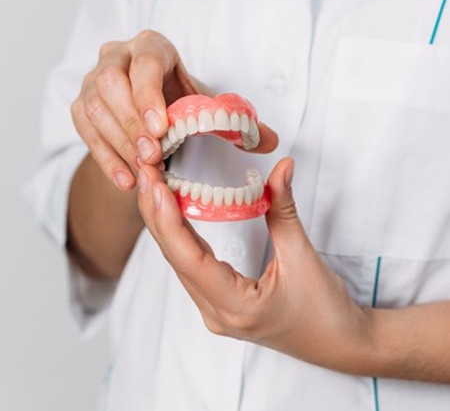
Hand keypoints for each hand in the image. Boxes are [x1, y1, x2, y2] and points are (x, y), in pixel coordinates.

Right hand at [71, 30, 277, 190]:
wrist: (148, 114)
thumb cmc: (178, 103)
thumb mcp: (206, 107)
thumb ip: (239, 122)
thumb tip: (272, 141)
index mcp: (152, 48)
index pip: (145, 61)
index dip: (149, 93)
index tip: (161, 129)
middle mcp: (117, 58)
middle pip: (111, 84)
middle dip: (132, 123)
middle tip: (154, 156)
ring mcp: (93, 81)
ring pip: (94, 108)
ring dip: (119, 143)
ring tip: (144, 172)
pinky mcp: (82, 107)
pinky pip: (84, 131)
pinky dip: (105, 159)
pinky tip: (127, 181)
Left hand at [137, 158, 372, 373]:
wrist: (339, 343)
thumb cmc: (325, 309)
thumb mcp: (303, 256)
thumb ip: (284, 209)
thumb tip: (281, 167)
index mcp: (236, 307)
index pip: (189, 259)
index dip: (168, 220)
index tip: (155, 184)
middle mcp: (216, 313)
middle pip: (175, 259)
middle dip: (156, 213)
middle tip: (147, 172)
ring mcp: (215, 311)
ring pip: (178, 263)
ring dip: (164, 224)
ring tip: (153, 185)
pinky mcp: (220, 304)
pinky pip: (190, 267)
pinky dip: (179, 237)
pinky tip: (172, 213)